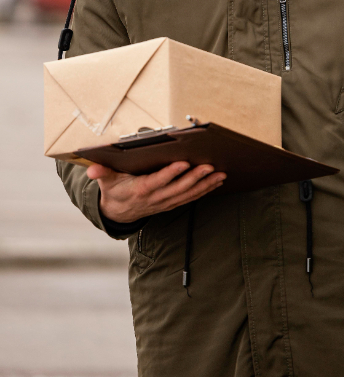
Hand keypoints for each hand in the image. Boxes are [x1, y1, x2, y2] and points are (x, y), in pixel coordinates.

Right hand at [87, 161, 226, 223]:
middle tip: (209, 166)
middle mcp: (155, 198)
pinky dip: (204, 190)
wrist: (118, 213)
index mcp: (140, 190)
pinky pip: (190, 198)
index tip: (183, 163)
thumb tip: (91, 169)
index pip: (156, 182)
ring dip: (205, 185)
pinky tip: (217, 182)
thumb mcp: (106, 181)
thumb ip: (101, 172)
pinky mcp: (172, 203)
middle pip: (177, 189)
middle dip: (194, 178)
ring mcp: (165, 202)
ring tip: (220, 174)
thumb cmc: (114, 190)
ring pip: (187, 195)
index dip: (170, 174)